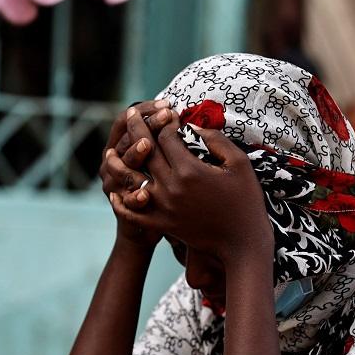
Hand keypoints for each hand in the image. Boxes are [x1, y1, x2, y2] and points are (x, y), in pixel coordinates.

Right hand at [100, 102, 172, 249]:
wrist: (145, 224)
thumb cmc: (159, 185)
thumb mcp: (161, 159)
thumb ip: (168, 141)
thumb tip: (189, 121)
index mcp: (122, 145)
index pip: (126, 120)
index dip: (145, 110)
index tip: (168, 105)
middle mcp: (112, 161)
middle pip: (125, 138)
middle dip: (146, 125)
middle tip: (167, 115)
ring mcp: (114, 184)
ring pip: (118, 166)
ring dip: (133, 154)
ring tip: (147, 145)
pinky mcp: (121, 206)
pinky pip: (124, 201)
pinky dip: (134, 198)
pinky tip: (145, 195)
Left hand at [111, 113, 272, 263]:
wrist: (242, 243)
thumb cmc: (245, 201)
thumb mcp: (239, 164)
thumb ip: (216, 140)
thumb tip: (195, 126)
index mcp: (189, 170)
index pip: (166, 138)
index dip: (165, 121)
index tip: (166, 112)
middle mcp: (171, 187)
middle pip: (146, 152)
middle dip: (137, 129)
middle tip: (131, 113)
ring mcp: (163, 207)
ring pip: (132, 180)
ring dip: (118, 164)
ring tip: (109, 152)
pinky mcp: (162, 224)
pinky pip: (134, 213)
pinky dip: (122, 204)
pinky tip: (115, 193)